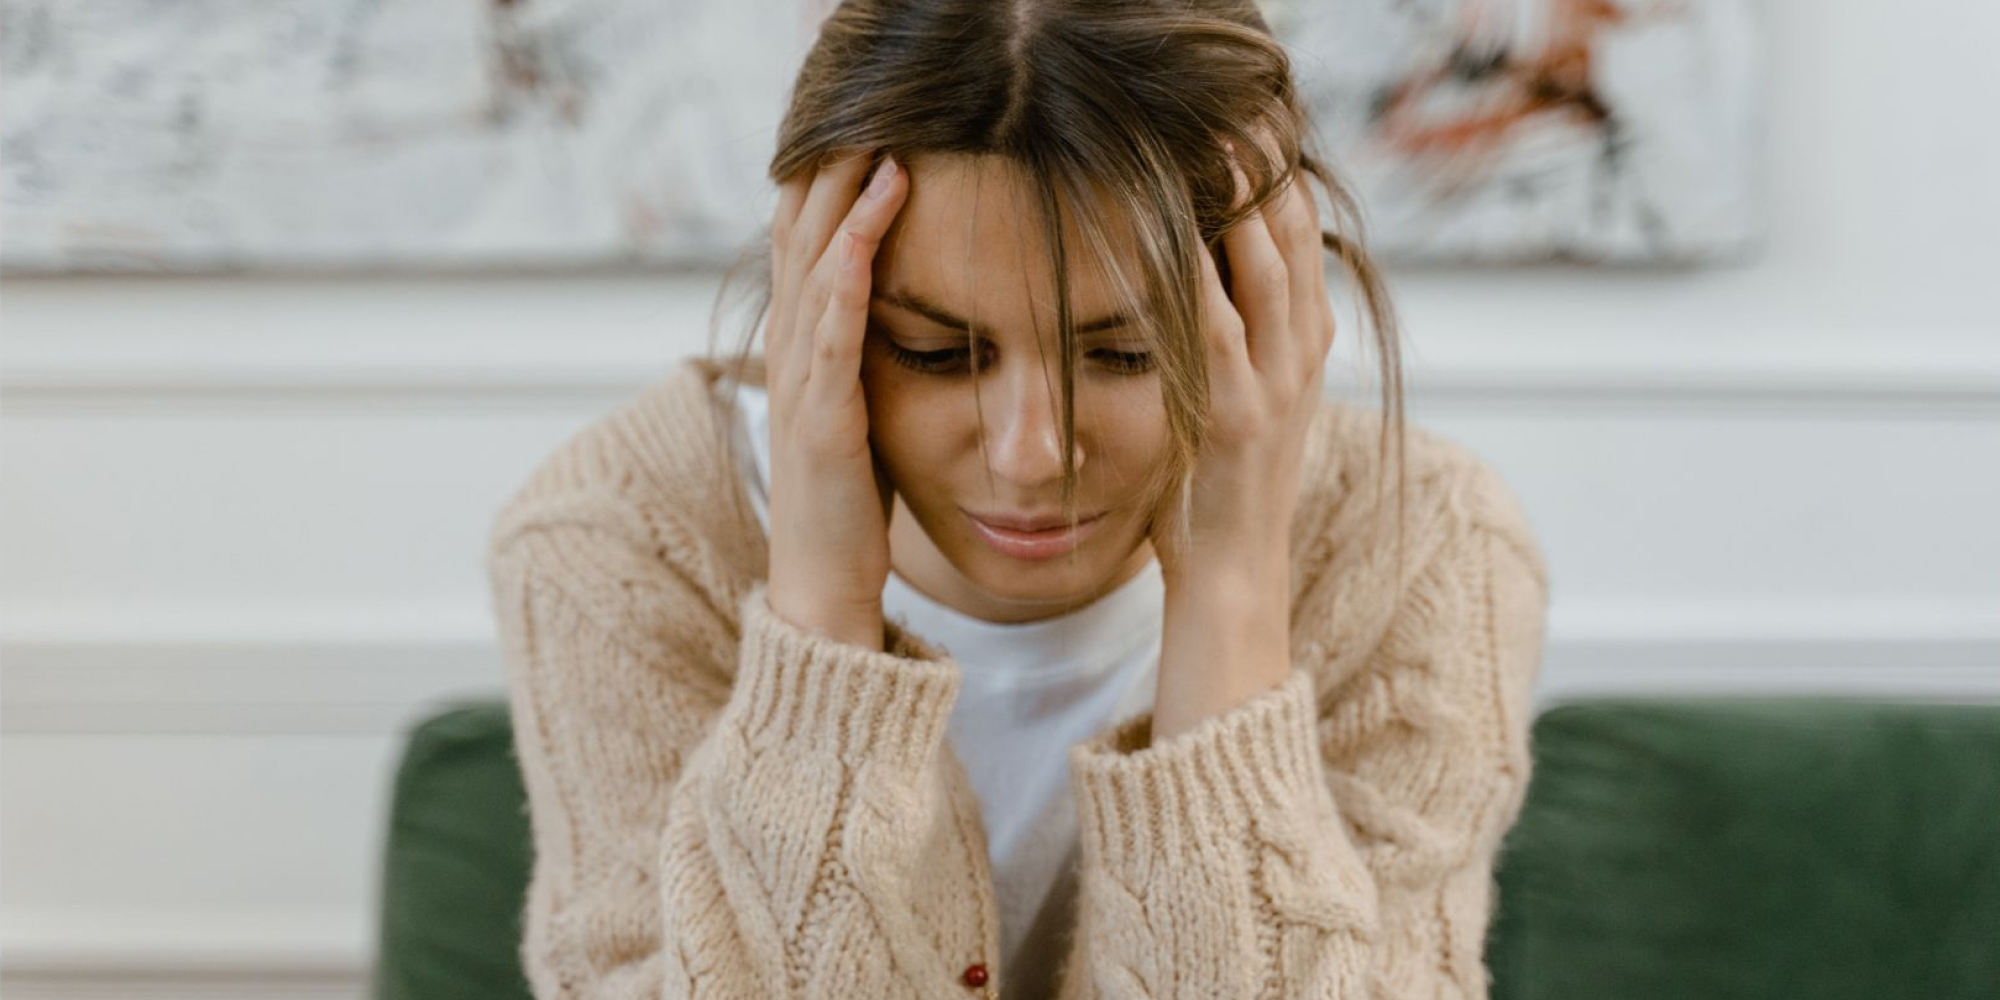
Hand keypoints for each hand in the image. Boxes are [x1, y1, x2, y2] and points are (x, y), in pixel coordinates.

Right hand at [762, 150, 909, 649]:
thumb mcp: (861, 412)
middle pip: (802, 225)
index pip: (808, 233)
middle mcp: (791, 349)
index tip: (861, 111)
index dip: (828, 169)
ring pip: (816, 256)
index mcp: (803, 346)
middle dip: (830, 154)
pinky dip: (855, 256)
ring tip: (879, 123)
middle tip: (859, 89)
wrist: (824, 593)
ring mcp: (801, 379)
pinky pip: (834, 319)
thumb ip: (867, 356)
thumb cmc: (852, 507)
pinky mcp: (824, 414)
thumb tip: (896, 307)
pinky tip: (881, 209)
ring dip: (846, 185)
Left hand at [1149, 153, 1336, 589]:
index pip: (1304, 243)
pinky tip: (1181, 237)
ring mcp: (1275, 389)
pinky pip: (1220, 334)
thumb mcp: (1246, 404)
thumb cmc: (1219, 494)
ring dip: (1246, 207)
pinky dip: (1201, 281)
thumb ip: (1246, 347)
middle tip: (1241, 115)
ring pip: (1269, 275)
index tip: (1258, 128)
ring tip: (1222, 149)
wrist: (1235, 579)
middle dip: (1270, 173)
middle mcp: (1301, 360)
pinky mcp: (1235, 419)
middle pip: (1296, 241)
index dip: (1284, 180)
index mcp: (1304, 350)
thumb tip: (1223, 289)